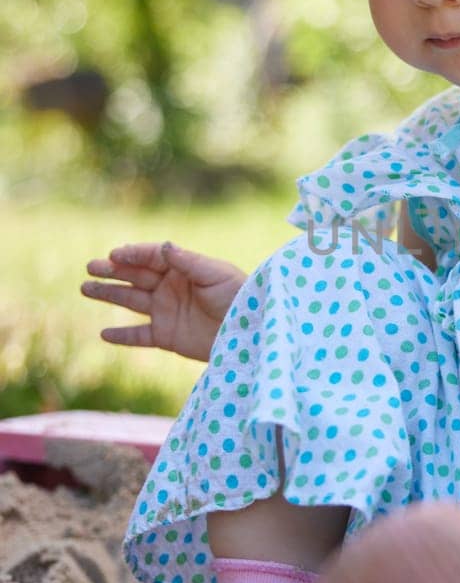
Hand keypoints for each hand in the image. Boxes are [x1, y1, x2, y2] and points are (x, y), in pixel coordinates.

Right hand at [81, 242, 247, 362]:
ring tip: (85, 288)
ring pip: (130, 301)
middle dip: (113, 271)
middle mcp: (170, 288)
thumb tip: (162, 246)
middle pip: (135, 276)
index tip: (115, 255)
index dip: (132, 255)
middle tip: (91, 267)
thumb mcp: (216, 275)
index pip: (151, 258)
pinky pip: (139, 336)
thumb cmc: (239, 298)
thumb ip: (187, 262)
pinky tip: (103, 333)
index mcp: (182, 269)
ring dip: (109, 294)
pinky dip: (122, 336)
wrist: (250, 332)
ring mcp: (166, 312)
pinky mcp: (167, 337)